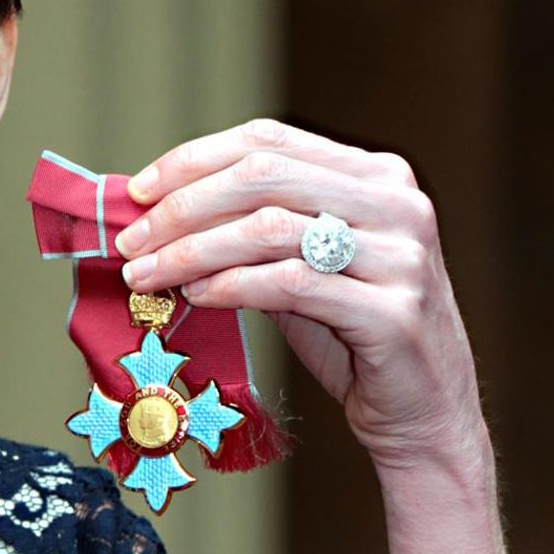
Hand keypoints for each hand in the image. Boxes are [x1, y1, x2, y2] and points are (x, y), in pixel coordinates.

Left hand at [113, 118, 485, 466]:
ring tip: (148, 275)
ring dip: (192, 251)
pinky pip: (291, 284)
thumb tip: (154, 214)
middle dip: (182, 207)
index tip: (139, 191)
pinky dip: (231, 286)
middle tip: (131, 241)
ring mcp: (401, 256)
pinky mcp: (393, 313)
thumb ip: (249, 230)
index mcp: (375, 175)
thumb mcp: (301, 264)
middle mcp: (396, 203)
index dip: (194, 159)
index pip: (268, 142)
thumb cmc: (350, 334)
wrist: (422, 412)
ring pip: (270, 228)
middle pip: (263, 178)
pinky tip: (196, 296)